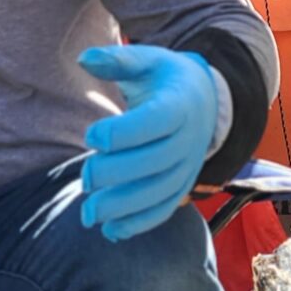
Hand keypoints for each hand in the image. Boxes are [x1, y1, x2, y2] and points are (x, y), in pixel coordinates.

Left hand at [77, 45, 218, 241]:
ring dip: (123, 207)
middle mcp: (188, 140)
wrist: (206, 101)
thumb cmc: (166, 80)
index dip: (121, 133)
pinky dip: (138, 224)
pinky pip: (164, 210)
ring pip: (158, 192)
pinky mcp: (182, 186)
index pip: (154, 122)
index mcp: (179, 105)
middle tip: (85, 178)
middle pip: (154, 162)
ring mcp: (188, 167)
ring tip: (88, 214)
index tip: (91, 136)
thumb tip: (83, 59)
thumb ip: (117, 60)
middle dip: (115, 174)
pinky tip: (110, 231)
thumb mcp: (147, 61)